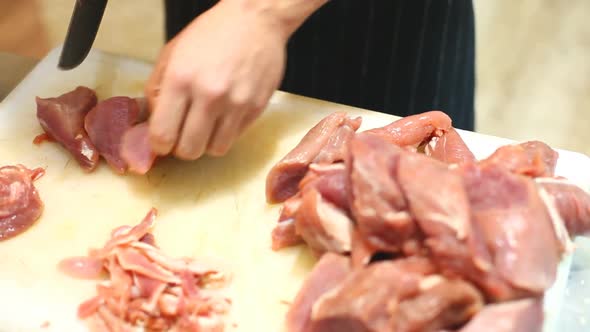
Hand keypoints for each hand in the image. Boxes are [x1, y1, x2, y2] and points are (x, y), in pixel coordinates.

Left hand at [145, 1, 287, 159]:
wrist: (255, 19)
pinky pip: (235, 137)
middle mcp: (209, 95)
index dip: (159, 145)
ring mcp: (237, 104)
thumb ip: (157, 89)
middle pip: (189, 150)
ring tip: (206, 125)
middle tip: (184, 135)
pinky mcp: (256, 108)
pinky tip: (224, 114)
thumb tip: (153, 123)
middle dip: (182, 147)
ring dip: (206, 142)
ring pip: (215, 150)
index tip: (162, 142)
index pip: (163, 135)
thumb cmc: (212, 33)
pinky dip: (226, 133)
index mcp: (181, 79)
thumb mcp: (172, 53)